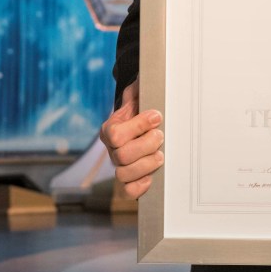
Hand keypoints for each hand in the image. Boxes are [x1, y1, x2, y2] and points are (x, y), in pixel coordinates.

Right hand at [99, 77, 163, 199]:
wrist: (146, 119)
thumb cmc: (145, 105)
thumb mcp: (141, 92)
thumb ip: (141, 87)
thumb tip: (146, 80)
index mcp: (110, 129)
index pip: (116, 134)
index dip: (138, 126)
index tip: (156, 116)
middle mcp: (111, 149)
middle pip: (121, 156)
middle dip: (146, 145)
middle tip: (160, 136)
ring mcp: (119, 165)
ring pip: (124, 174)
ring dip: (146, 164)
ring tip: (160, 154)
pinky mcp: (130, 179)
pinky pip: (128, 191)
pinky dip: (139, 187)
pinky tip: (151, 176)